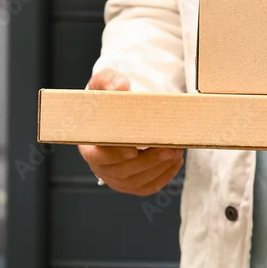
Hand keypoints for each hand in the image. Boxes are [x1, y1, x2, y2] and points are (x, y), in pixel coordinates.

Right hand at [77, 68, 184, 195]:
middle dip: (148, 162)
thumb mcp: (104, 83)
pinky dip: (164, 176)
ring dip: (159, 168)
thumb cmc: (109, 100)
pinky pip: (148, 186)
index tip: (133, 150)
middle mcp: (100, 165)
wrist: (119, 112)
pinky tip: (175, 161)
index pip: (97, 157)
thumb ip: (109, 80)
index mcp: (89, 144)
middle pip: (122, 172)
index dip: (114, 156)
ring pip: (137, 181)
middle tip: (169, 148)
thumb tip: (120, 86)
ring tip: (176, 151)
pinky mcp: (133, 182)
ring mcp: (117, 177)